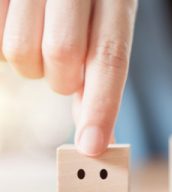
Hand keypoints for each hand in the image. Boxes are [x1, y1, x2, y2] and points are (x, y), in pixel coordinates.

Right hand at [0, 0, 136, 155]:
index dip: (101, 106)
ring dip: (30, 64)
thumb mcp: (103, 36)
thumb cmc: (85, 13)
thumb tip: (98, 141)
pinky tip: (18, 27)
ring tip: (39, 41)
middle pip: (62, 55)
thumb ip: (100, 83)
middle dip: (62, 79)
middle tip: (63, 68)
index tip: (91, 147)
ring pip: (20, 51)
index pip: (110, 57)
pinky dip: (3, 46)